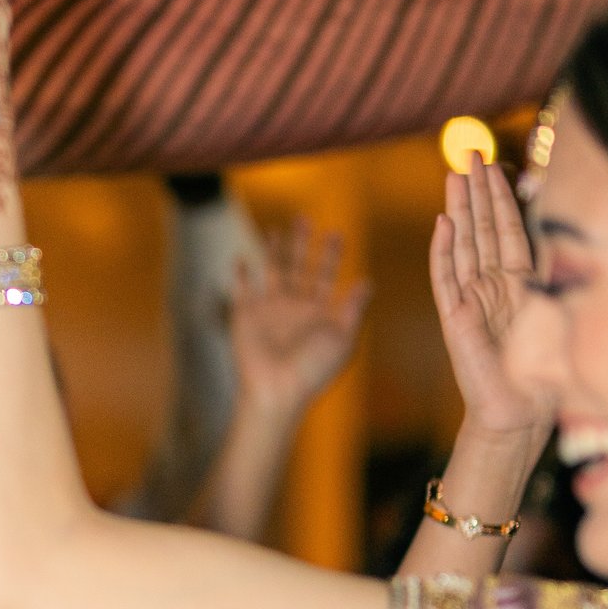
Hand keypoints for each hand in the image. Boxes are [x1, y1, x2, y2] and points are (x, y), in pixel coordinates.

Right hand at [227, 219, 368, 418]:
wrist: (276, 390)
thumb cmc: (313, 369)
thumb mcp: (343, 337)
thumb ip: (352, 308)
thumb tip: (367, 281)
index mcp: (319, 312)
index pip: (326, 276)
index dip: (332, 255)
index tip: (336, 233)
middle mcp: (294, 308)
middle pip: (299, 267)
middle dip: (302, 244)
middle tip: (305, 218)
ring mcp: (269, 310)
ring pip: (272, 272)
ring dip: (274, 251)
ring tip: (276, 229)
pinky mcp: (246, 316)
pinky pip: (242, 290)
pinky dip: (240, 275)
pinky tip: (240, 259)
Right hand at [430, 156, 552, 450]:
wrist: (520, 409)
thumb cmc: (543, 368)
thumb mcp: (558, 311)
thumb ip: (553, 274)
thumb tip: (561, 234)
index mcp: (519, 280)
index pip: (507, 229)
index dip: (502, 197)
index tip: (497, 164)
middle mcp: (492, 284)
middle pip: (481, 228)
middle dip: (476, 191)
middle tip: (469, 154)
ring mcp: (470, 298)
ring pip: (462, 243)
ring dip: (458, 209)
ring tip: (453, 176)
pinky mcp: (454, 316)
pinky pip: (445, 277)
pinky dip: (443, 250)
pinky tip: (442, 224)